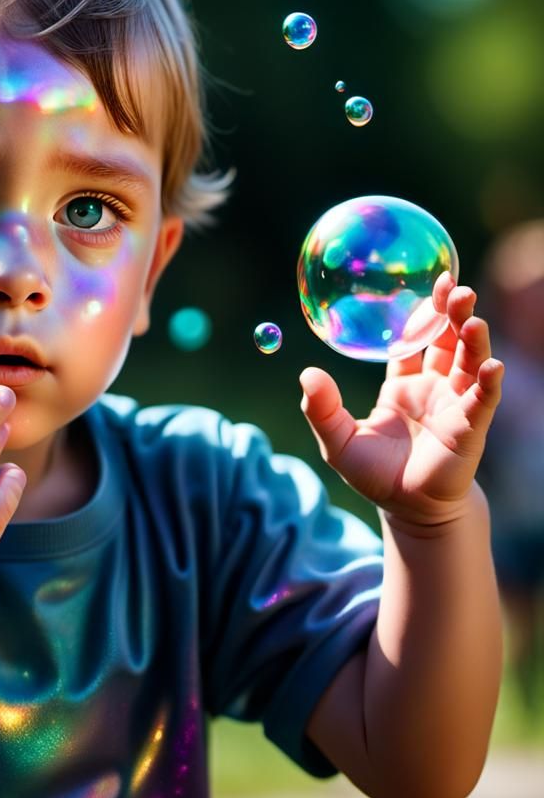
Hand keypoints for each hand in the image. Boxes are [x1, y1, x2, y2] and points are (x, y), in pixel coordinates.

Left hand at [299, 273, 503, 524]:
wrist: (406, 511)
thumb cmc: (373, 474)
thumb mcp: (337, 440)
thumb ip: (320, 409)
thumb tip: (306, 374)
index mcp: (402, 385)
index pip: (412, 342)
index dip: (417, 316)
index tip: (421, 287)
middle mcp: (433, 389)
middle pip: (446, 342)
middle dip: (452, 313)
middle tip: (454, 286)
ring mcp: (455, 406)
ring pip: (469, 363)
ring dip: (473, 339)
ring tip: (471, 315)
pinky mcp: (470, 428)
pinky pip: (482, 400)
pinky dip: (488, 382)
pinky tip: (491, 365)